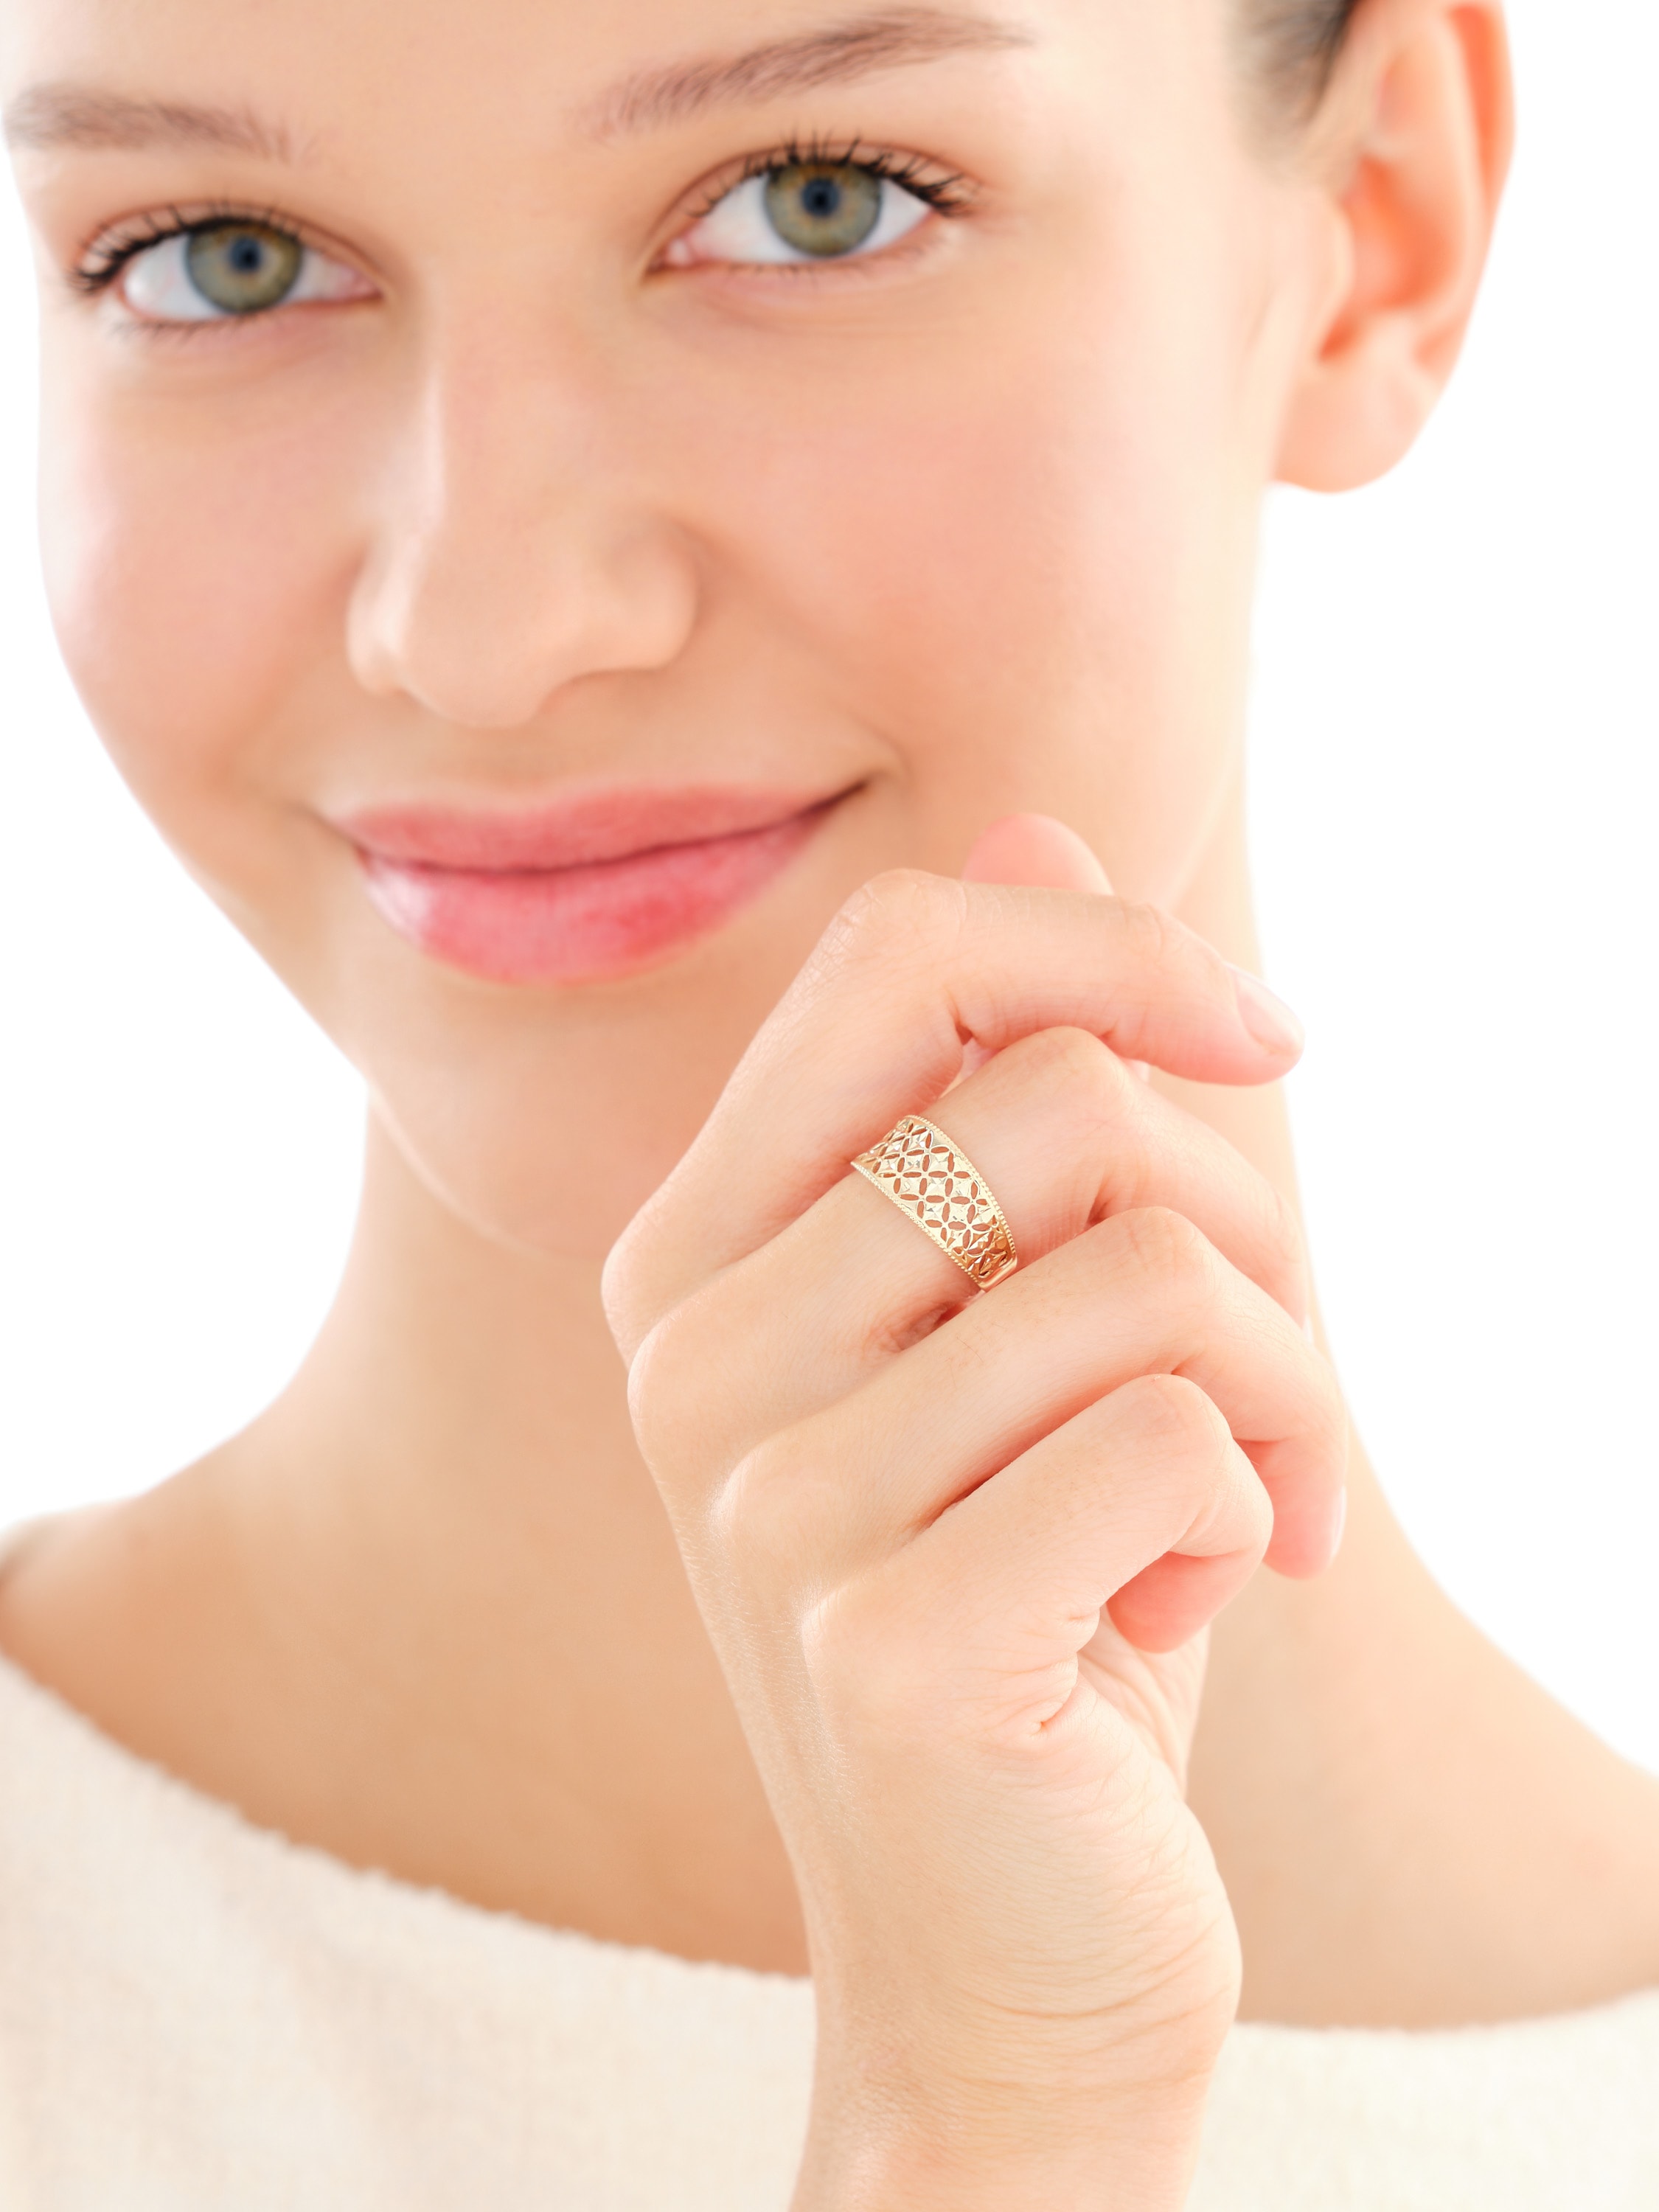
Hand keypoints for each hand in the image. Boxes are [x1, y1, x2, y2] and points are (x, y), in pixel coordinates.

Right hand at [604, 822, 1345, 2209]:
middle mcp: (692, 1352)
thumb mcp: (1020, 1325)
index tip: (1261, 1037)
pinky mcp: (883, 1642)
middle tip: (1267, 1373)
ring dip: (1284, 1386)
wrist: (1002, 1956)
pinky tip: (1187, 1603)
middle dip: (1246, 1220)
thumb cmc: (1035, 1599)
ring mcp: (764, 1499)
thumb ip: (1009, 1081)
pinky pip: (1179, 1435)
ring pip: (1151, 1269)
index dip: (1110, 945)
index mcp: (701, 1250)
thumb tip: (1035, 809)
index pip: (897, 951)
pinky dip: (1259, 1510)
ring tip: (1254, 1503)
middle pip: (1057, 1095)